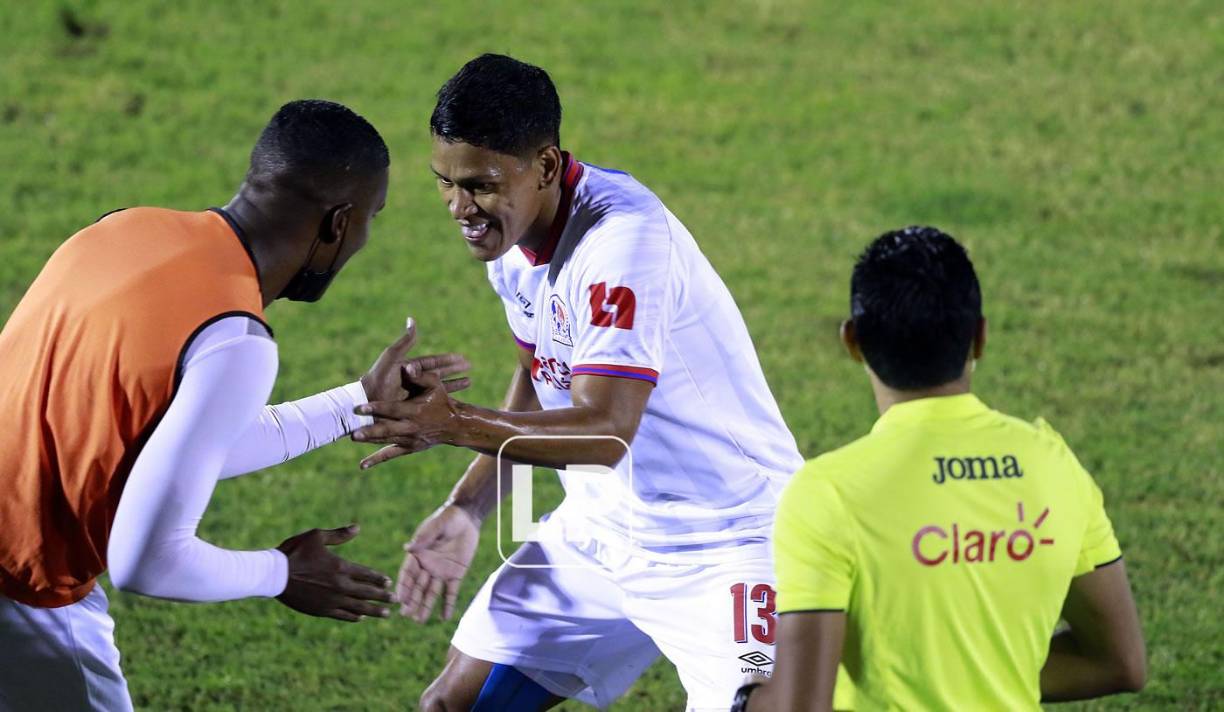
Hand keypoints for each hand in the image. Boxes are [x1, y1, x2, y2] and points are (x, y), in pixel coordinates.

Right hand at [275, 524, 392, 621]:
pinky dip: (353, 616)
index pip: (367, 574)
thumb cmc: (294, 552)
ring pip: (358, 607)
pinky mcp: (321, 610)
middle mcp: (340, 585)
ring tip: (387, 614)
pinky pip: (342, 615)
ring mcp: (331, 600)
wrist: (273, 575)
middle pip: (367, 593)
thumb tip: (358, 528)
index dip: (379, 579)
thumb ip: (339, 535)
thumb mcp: (317, 536)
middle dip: (383, 597)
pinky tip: (361, 618)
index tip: (389, 583)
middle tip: (396, 601)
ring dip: (374, 611)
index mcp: (340, 566)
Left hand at [353, 369, 459, 468]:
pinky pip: (391, 454)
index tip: (361, 407)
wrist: (454, 425)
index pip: (393, 409)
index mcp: (416, 411)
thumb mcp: (435, 385)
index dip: (377, 408)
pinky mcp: (409, 447)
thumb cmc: (442, 401)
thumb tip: (407, 366)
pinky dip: (377, 459)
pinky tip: (363, 465)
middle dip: (371, 431)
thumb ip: (420, 375)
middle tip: (354, 432)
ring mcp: (410, 439)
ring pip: (387, 440)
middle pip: (388, 429)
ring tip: (354, 438)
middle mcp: (412, 427)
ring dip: (371, 440)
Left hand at [359, 317, 470, 402]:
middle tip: (470, 367)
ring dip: (454, 384)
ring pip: (439, 388)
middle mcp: (413, 381)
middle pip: (439, 373)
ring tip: (469, 382)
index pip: (434, 362)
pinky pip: (433, 403)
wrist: (368, 403)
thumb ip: (405, 341)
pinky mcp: (413, 406)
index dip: (449, 360)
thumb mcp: (393, 357)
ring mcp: (414, 394)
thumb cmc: (379, 379)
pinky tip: (455, 401)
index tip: (463, 359)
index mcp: (410, 369)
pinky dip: (444, 400)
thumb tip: (412, 319)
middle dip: (455, 370)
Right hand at [395, 505, 480, 622]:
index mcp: (417, 554)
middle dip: (411, 601)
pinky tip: (444, 617)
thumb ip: (424, 537)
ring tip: (419, 620)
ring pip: (431, 592)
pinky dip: (448, 604)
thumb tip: (407, 548)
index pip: (407, 573)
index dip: (403, 586)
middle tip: (406, 615)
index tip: (399, 599)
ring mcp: (440, 572)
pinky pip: (451, 592)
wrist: (467, 518)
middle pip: (417, 586)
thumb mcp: (436, 525)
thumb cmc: (447, 518)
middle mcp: (427, 566)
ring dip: (425, 606)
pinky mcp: (455, 574)